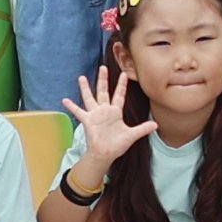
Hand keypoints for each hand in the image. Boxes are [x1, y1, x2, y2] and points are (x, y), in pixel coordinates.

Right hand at [68, 62, 154, 178]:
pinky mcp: (88, 121)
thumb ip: (142, 129)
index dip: (121, 85)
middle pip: (104, 92)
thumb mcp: (131, 135)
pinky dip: (72, 106)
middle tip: (102, 67)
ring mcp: (95, 115)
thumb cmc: (117, 145)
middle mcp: (104, 111)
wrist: (105, 154)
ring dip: (85, 88)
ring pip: (90, 98)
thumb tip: (156, 125)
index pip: (119, 95)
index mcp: (115, 112)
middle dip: (103, 80)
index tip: (123, 74)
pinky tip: (65, 100)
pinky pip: (79, 111)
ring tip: (81, 77)